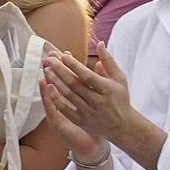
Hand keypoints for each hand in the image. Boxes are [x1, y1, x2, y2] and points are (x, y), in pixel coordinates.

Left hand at [40, 47, 120, 164]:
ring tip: (46, 69)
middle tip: (49, 59)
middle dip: (60, 70)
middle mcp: (98, 101)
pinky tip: (48, 88)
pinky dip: (56, 99)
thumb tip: (100, 43)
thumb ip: (109, 61)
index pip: (87, 75)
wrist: (123, 126)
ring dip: (55, 81)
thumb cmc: (120, 98)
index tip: (62, 55)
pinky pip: (65, 109)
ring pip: (68, 95)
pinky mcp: (82, 121)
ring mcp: (89, 112)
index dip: (73, 65)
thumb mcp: (119, 79)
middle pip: (74, 84)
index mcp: (108, 89)